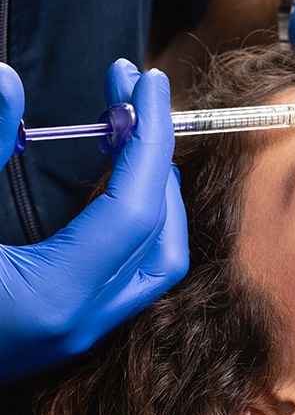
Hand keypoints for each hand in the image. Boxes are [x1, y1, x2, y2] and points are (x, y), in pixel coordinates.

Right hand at [0, 60, 188, 381]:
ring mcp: (79, 333)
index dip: (149, 136)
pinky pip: (132, 269)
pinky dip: (137, 220)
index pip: (135, 207)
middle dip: (155, 155)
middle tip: (130, 95)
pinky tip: (112, 181)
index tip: (147, 81)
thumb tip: (6, 80)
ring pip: (156, 259)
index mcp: (52, 297)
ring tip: (130, 132)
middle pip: (160, 232)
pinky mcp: (68, 329)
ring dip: (155, 190)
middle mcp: (81, 323)